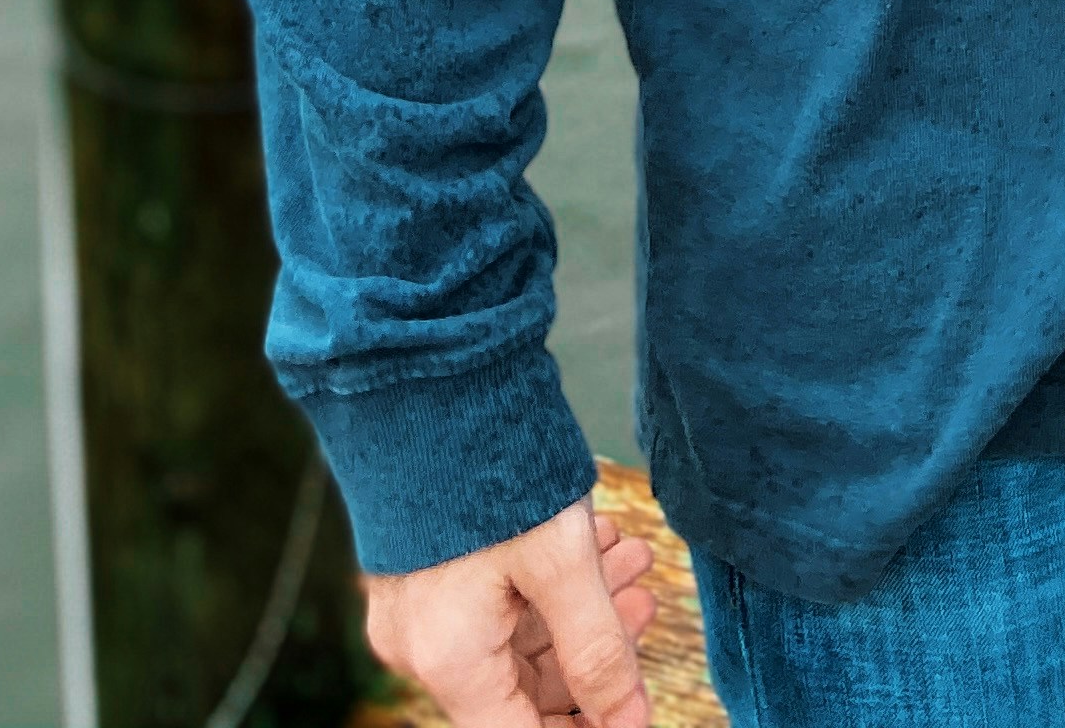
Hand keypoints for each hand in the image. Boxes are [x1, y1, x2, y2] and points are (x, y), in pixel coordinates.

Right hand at [362, 490, 656, 726]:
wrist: (422, 371)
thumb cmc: (489, 464)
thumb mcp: (561, 560)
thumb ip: (599, 651)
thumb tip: (631, 721)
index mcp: (449, 659)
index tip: (628, 713)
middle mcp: (423, 645)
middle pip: (520, 687)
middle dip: (592, 653)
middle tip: (645, 601)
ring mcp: (419, 606)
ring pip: (512, 635)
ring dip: (578, 606)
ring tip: (632, 557)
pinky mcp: (423, 567)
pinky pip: (491, 600)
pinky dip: (545, 582)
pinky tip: (592, 538)